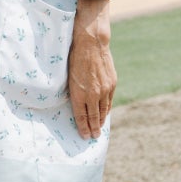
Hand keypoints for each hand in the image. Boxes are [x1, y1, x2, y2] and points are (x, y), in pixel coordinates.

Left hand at [68, 0, 115, 139]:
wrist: (91, 44)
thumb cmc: (74, 58)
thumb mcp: (68, 76)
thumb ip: (73, 90)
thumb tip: (75, 102)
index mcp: (78, 93)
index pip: (80, 115)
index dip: (82, 127)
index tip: (84, 136)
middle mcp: (92, 94)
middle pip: (93, 116)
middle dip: (93, 128)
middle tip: (93, 137)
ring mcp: (104, 89)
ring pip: (103, 110)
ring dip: (101, 120)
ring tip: (99, 128)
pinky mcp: (111, 84)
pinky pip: (109, 101)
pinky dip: (107, 109)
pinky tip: (105, 113)